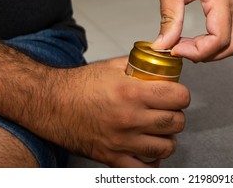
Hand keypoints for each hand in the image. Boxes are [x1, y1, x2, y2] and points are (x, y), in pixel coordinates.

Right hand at [53, 57, 189, 166]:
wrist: (51, 104)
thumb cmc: (79, 85)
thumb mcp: (112, 66)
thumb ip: (140, 65)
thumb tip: (160, 62)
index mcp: (131, 92)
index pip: (178, 98)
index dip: (182, 95)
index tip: (177, 95)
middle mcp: (129, 118)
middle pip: (176, 123)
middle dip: (177, 115)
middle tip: (168, 111)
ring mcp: (122, 141)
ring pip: (166, 147)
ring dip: (167, 138)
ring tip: (159, 130)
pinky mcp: (112, 158)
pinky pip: (144, 169)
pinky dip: (152, 161)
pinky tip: (148, 149)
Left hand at [151, 0, 232, 61]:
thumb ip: (169, 19)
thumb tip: (163, 46)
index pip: (220, 39)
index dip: (198, 51)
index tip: (175, 49)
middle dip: (208, 54)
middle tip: (182, 49)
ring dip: (215, 49)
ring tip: (188, 44)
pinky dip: (218, 40)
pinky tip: (199, 37)